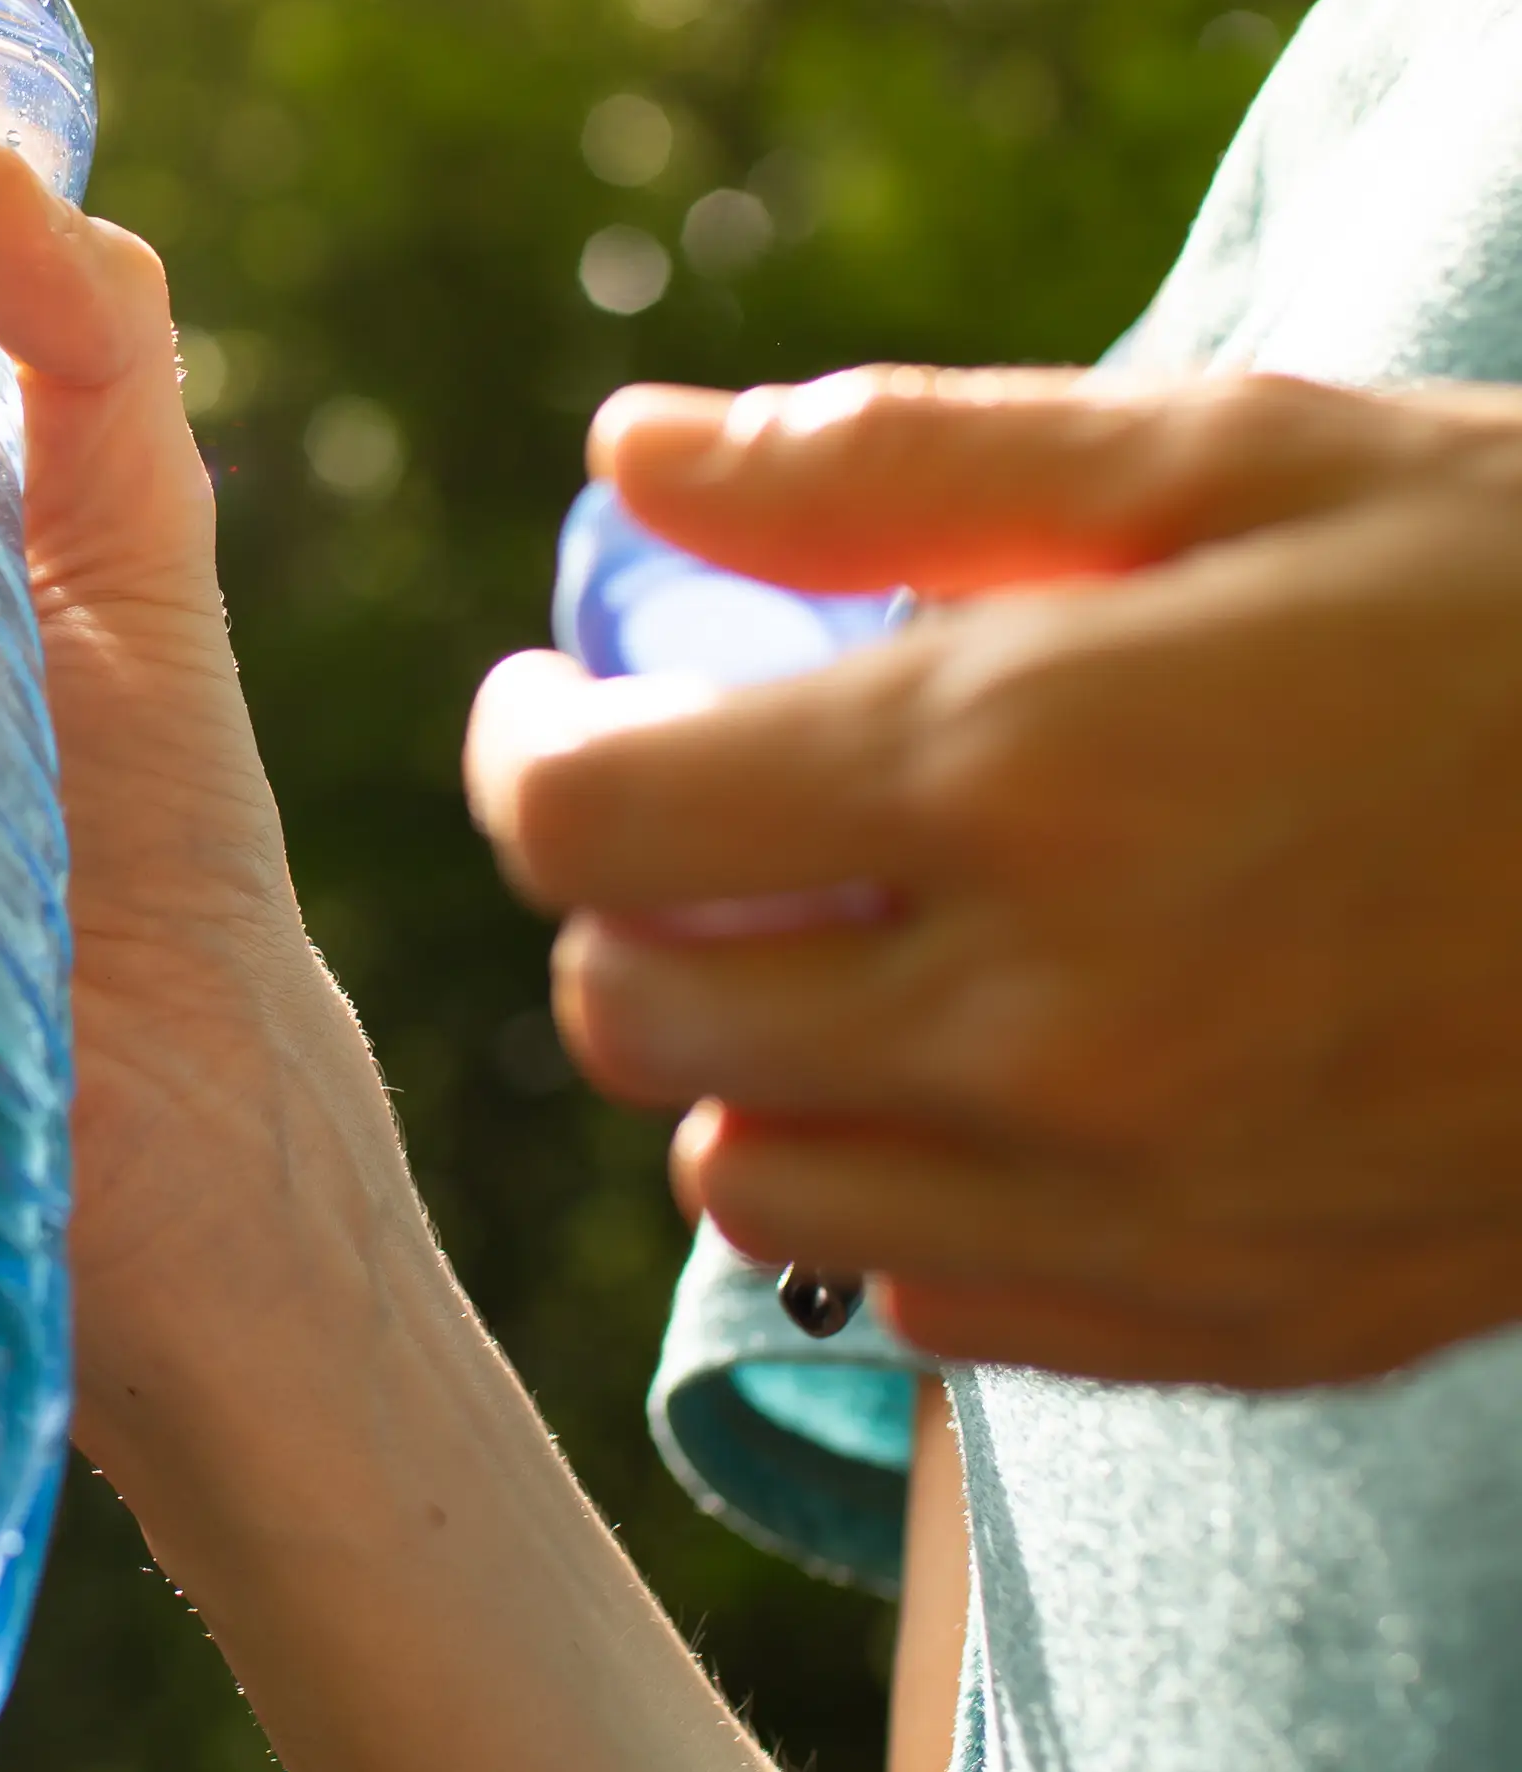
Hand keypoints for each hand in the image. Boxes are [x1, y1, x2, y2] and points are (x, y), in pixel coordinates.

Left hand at [468, 366, 1521, 1387]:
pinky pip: (932, 1304)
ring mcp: (1142, 1200)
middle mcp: (1047, 1020)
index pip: (596, 817)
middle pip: (637, 1014)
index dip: (529, 747)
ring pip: (748, 1186)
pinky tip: (985, 1082)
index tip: (561, 699)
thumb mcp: (1234, 460)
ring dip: (732, 1067)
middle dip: (616, 902)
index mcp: (1020, 772)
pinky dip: (895, 1198)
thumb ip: (896, 463)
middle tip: (695, 816)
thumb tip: (628, 452)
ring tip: (826, 953)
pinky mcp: (1241, 1319)